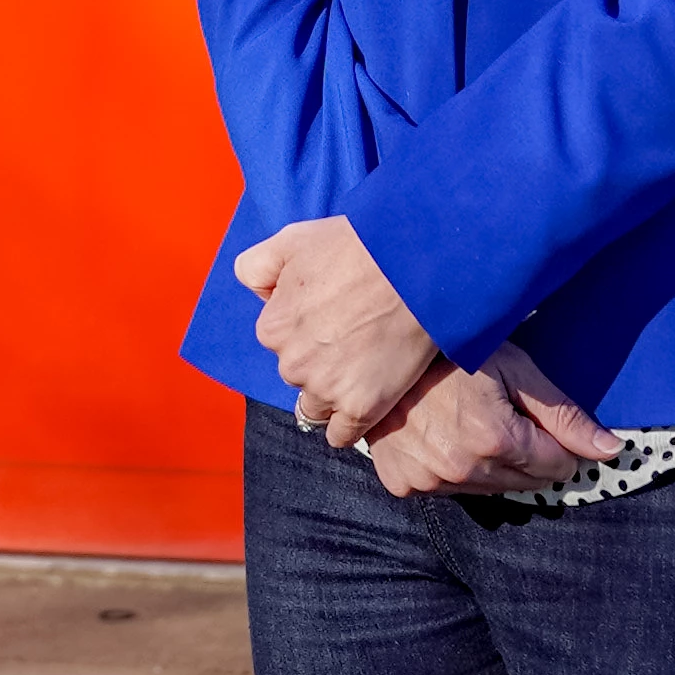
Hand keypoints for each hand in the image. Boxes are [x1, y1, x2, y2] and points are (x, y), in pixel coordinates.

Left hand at [233, 213, 442, 444]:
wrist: (417, 267)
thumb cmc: (358, 247)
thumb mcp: (292, 240)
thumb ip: (257, 267)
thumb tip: (260, 296)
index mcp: (272, 328)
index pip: (279, 340)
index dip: (305, 327)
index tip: (333, 314)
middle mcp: (292, 364)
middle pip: (299, 372)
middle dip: (319, 359)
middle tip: (355, 335)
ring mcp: (327, 389)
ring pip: (318, 404)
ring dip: (334, 392)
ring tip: (366, 365)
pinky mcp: (362, 408)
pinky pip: (341, 434)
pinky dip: (349, 424)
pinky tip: (364, 403)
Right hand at [362, 343, 623, 501]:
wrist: (380, 350)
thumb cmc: (452, 351)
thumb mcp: (516, 370)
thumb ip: (564, 416)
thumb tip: (610, 451)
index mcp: (494, 438)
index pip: (556, 466)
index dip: (557, 443)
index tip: (540, 419)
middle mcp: (460, 468)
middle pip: (525, 482)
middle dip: (528, 455)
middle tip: (505, 416)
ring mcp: (427, 480)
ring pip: (488, 489)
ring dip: (491, 465)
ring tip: (471, 423)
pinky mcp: (403, 484)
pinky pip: (447, 490)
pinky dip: (453, 470)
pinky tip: (442, 435)